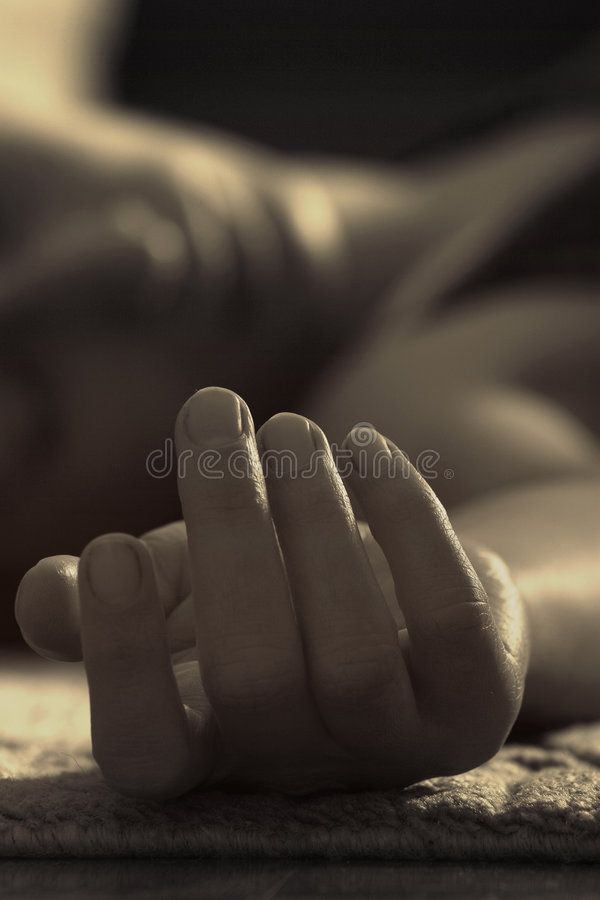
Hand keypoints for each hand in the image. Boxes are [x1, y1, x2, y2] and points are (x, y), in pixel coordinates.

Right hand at [16, 388, 527, 798]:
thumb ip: (112, 600)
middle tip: (214, 409)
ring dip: (315, 518)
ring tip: (292, 429)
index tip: (113, 544)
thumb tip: (46, 592)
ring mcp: (397, 742)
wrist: (407, 606)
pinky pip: (450, 618)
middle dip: (229, 528)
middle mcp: (299, 762)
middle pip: (255, 677)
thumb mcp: (187, 590)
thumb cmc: (273, 597)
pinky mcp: (475, 701)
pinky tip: (367, 446)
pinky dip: (407, 518)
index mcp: (209, 743)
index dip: (121, 658)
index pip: (146, 750)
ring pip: (354, 653)